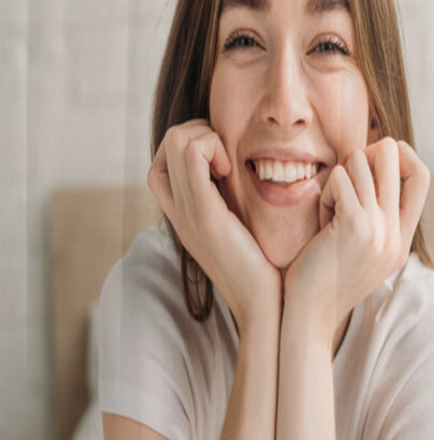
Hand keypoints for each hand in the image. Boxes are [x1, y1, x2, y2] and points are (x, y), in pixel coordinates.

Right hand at [147, 119, 281, 327]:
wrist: (265, 307)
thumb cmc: (265, 268)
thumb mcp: (243, 229)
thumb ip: (236, 205)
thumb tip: (249, 178)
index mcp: (186, 214)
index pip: (163, 161)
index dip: (193, 145)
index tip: (225, 161)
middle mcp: (179, 211)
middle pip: (166, 145)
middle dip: (200, 132)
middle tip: (228, 157)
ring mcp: (187, 212)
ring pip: (175, 141)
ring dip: (206, 136)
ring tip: (228, 164)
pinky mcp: (203, 215)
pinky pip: (191, 156)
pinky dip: (211, 147)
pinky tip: (231, 169)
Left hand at [282, 137, 429, 346]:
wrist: (309, 318)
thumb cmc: (323, 280)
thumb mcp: (360, 250)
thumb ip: (372, 218)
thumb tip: (367, 169)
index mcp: (402, 240)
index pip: (422, 175)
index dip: (400, 155)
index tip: (372, 161)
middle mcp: (396, 233)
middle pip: (393, 155)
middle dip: (364, 154)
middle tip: (344, 175)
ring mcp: (379, 229)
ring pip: (361, 161)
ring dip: (338, 178)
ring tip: (327, 208)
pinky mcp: (355, 226)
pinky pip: (340, 178)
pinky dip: (325, 192)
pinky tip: (320, 220)